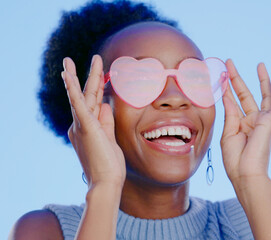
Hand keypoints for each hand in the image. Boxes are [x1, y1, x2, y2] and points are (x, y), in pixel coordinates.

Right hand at [62, 55, 125, 187]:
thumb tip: (106, 104)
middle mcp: (80, 125)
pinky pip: (78, 105)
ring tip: (68, 62)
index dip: (96, 86)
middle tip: (78, 59)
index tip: (98, 73)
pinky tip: (67, 76)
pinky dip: (72, 89)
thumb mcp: (109, 138)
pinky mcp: (85, 127)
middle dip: (84, 76)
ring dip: (75, 77)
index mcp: (87, 127)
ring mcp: (81, 125)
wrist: (107, 182)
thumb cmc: (109, 164)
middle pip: (85, 95)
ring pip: (80, 96)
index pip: (93, 103)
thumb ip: (107, 121)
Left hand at [221, 59, 270, 186]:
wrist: (246, 174)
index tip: (220, 76)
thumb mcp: (228, 134)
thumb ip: (229, 114)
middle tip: (230, 63)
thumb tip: (227, 95)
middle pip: (246, 94)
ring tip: (260, 64)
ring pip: (264, 96)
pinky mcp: (270, 122)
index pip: (234, 102)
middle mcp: (252, 121)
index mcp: (240, 125)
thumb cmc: (235, 160)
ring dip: (261, 81)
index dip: (227, 89)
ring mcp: (262, 121)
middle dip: (238, 78)